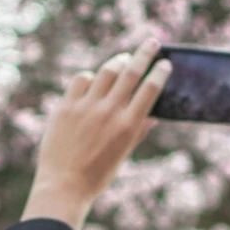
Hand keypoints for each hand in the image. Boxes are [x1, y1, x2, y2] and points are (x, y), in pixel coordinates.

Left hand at [21, 39, 170, 229]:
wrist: (63, 186)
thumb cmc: (97, 176)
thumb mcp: (123, 155)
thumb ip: (138, 132)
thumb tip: (153, 116)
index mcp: (128, 125)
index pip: (150, 89)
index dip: (159, 72)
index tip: (165, 62)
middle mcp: (109, 112)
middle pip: (131, 71)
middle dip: (144, 53)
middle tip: (152, 43)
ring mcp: (86, 107)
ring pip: (106, 71)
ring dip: (118, 61)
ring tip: (124, 59)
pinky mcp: (66, 106)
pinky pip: (81, 79)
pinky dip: (91, 76)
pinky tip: (94, 79)